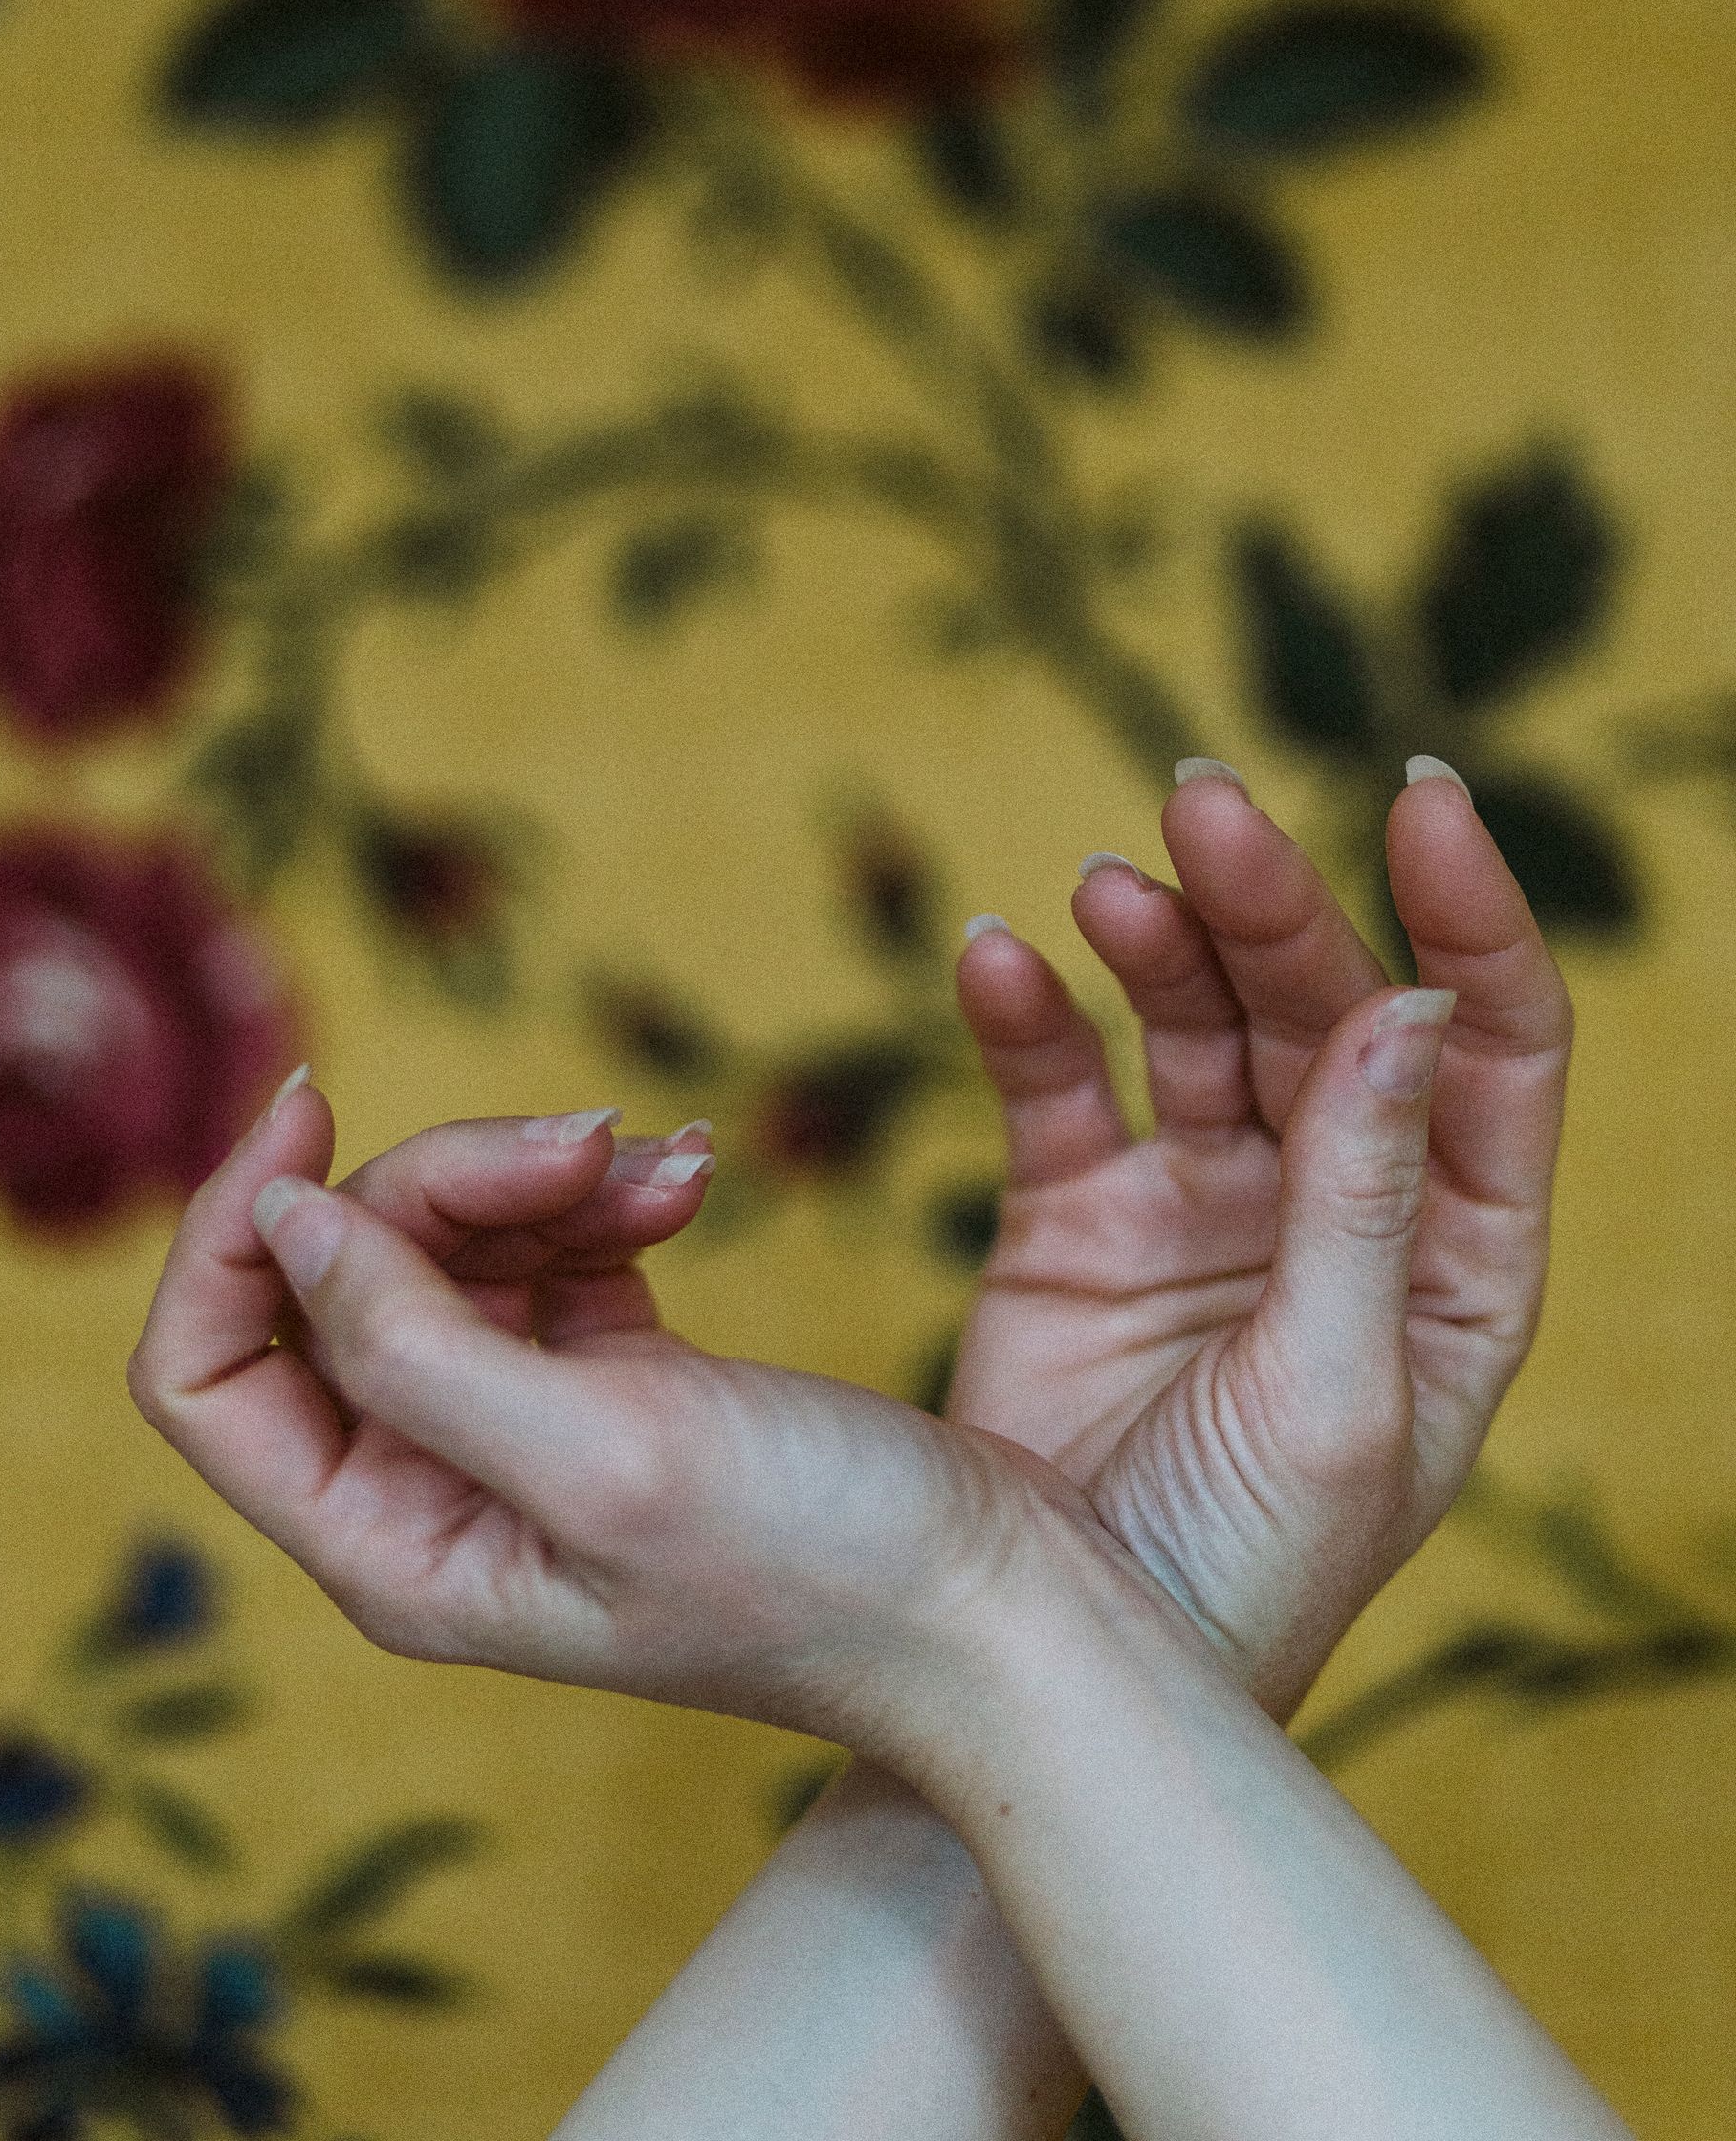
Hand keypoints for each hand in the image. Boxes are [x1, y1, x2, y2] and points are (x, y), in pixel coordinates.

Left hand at [127, 1087, 1084, 1753]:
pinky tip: (693, 1179)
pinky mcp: (614, 1384)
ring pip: (453, 1246)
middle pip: (346, 1276)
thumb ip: (414, 1344)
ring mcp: (523, 1436)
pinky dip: (609, 1199)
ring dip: (548, 1177)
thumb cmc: (816, 1561)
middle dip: (453, 1180)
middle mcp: (433, 1495)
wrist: (999, 1596)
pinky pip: (553, 1250)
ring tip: (668, 1168)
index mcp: (391, 1545)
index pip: (205, 1372)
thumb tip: (278, 1220)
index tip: (312, 1104)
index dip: (230, 1229)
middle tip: (585, 1141)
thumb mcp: (598, 1450)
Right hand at [951, 759, 1573, 1720]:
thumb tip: (1410, 1006)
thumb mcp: (1334, 1399)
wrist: (1049, 1690)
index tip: (1424, 796)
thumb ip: (1367, 1204)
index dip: (1473, 917)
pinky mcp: (1076, 1217)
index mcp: (1453, 1261)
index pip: (1490, 1046)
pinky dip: (1030, 1016)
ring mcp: (1203, 1205)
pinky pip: (1061, 1085)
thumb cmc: (1243, 1580)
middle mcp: (1338, 1210)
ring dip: (1159, 937)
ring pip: (1197, 1022)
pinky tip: (996, 957)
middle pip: (1328, 1007)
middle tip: (1202, 803)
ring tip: (1108, 885)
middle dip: (1275, 901)